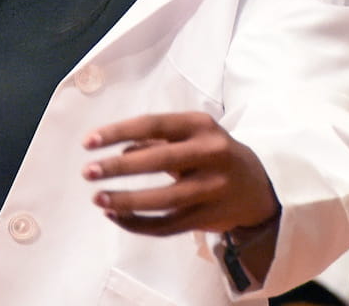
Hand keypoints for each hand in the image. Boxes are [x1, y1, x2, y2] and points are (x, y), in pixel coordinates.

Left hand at [81, 112, 278, 235]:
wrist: (260, 188)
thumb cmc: (214, 155)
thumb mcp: (192, 136)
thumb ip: (156, 140)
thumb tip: (117, 151)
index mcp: (201, 126)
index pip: (153, 124)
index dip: (118, 132)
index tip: (88, 142)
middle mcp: (211, 153)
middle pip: (158, 160)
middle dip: (118, 168)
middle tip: (89, 172)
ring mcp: (212, 188)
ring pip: (162, 199)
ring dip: (125, 201)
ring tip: (98, 199)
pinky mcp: (209, 217)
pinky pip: (167, 225)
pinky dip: (138, 224)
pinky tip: (117, 217)